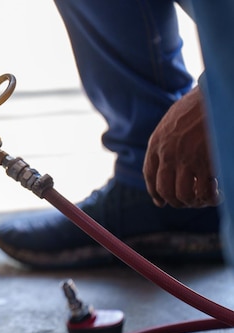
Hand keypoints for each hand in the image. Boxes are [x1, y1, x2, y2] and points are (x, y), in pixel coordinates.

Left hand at [143, 86, 218, 207]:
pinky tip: (216, 195)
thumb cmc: (198, 104)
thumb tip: (169, 158)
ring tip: (205, 200)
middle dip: (176, 201)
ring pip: (183, 195)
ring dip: (194, 202)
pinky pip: (204, 191)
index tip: (161, 202)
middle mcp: (166, 154)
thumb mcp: (173, 121)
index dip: (155, 192)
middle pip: (164, 190)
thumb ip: (168, 140)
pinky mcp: (205, 163)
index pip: (150, 175)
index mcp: (156, 143)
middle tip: (189, 202)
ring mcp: (185, 159)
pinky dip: (210, 198)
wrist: (214, 94)